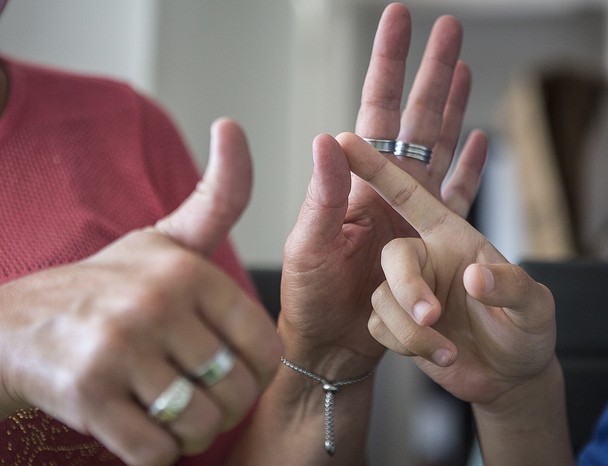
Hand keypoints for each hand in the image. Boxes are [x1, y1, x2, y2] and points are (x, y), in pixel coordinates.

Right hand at [0, 119, 281, 465]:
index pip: (264, 346)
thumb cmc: (102, 285)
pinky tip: (142, 429)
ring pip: (199, 424)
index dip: (255, 373)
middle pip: (236, 390)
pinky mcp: (86, 393)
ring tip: (173, 415)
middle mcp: (156, 303)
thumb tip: (234, 128)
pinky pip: (155, 452)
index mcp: (187, 270)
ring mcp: (119, 347)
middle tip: (200, 401)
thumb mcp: (163, 238)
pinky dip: (156, 454)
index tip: (231, 372)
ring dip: (190, 434)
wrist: (10, 325)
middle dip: (224, 409)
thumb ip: (216, 197)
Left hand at [279, 3, 485, 376]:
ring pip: (439, 148)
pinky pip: (456, 195)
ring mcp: (411, 213)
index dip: (389, 64)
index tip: (401, 19)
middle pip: (416, 119)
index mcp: (356, 184)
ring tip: (463, 68)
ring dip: (452, 108)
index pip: (375, 111)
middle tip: (449, 29)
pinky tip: (476, 139)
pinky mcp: (431, 241)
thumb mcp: (307, 248)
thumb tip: (330, 140)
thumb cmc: (309, 303)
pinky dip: (468, 168)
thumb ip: (322, 197)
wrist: (333, 349)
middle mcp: (386, 190)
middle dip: (432, 72)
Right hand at [336, 132, 556, 406]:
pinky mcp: (396, 322)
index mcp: (452, 235)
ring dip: (413, 331)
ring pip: (384, 298)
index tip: (345, 141)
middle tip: (431, 318)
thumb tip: (471, 278)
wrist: (509, 378)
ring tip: (449, 352)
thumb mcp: (534, 308)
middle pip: (394, 255)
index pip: (409, 194)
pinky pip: (382, 326)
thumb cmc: (526, 331)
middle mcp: (425, 257)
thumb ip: (510, 287)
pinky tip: (440, 355)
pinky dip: (408, 346)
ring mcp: (409, 291)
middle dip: (408, 288)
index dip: (378, 168)